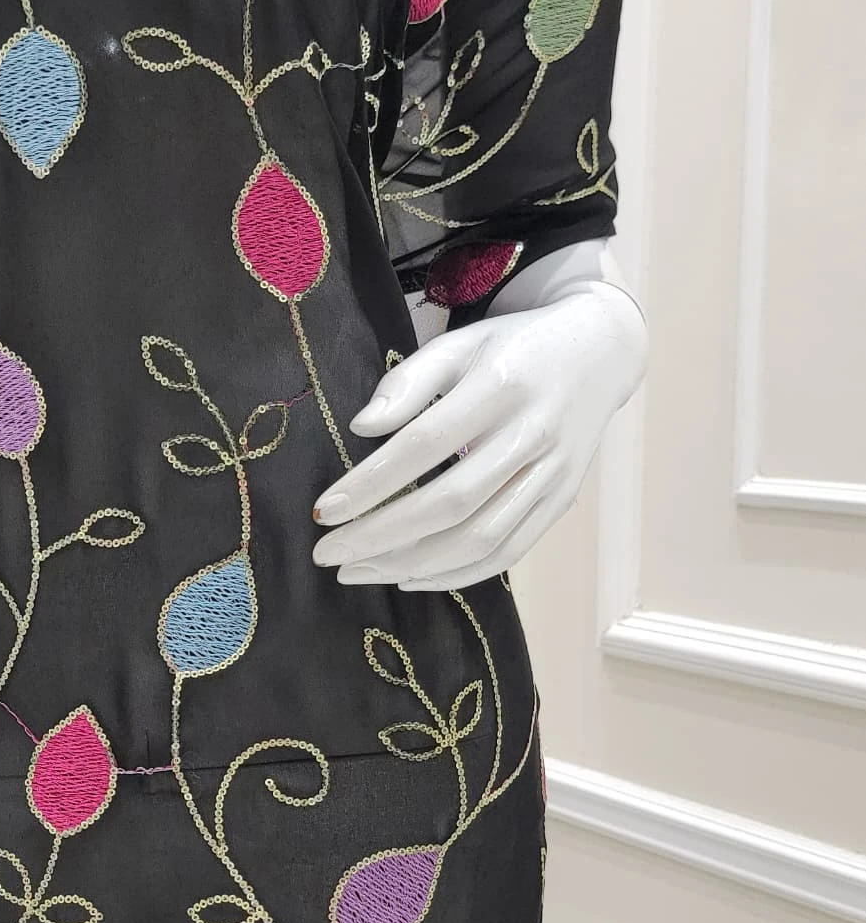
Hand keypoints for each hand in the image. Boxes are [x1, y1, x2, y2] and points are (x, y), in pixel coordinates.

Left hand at [310, 279, 646, 590]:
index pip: (425, 445)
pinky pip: (508, 553)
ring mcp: (554, 474)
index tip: (324, 512)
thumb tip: (362, 428)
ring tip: (360, 571)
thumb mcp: (460, 345)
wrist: (598, 355)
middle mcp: (533, 435)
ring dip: (412, 565)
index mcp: (501, 386)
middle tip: (328, 554)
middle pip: (451, 503)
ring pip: (480, 539)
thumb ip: (409, 382)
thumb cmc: (513, 349)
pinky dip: (456, 575)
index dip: (372, 483)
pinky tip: (411, 577)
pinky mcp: (561, 501)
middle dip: (381, 537)